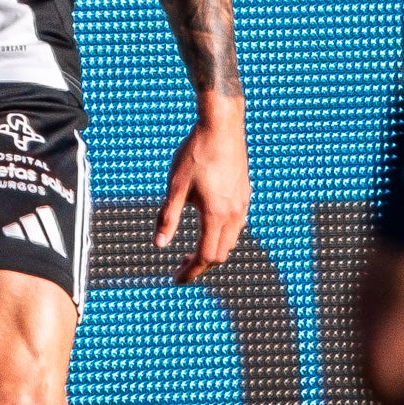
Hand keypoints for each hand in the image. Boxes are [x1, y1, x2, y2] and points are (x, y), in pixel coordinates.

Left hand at [157, 93, 248, 282]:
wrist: (221, 125)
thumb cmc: (196, 153)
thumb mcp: (175, 187)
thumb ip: (168, 218)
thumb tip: (159, 245)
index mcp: (216, 214)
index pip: (206, 256)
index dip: (191, 271)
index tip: (177, 278)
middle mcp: (234, 213)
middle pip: (221, 253)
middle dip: (201, 264)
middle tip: (181, 265)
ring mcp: (243, 203)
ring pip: (231, 241)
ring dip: (213, 250)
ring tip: (193, 249)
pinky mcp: (245, 193)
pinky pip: (237, 225)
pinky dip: (222, 235)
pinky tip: (208, 225)